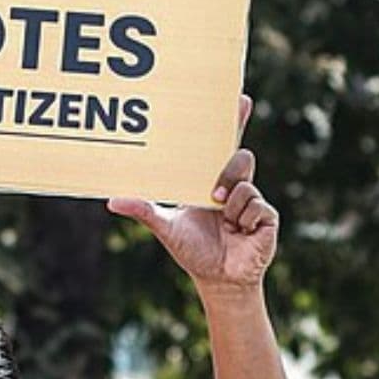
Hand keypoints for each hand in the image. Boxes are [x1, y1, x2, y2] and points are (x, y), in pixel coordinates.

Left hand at [108, 96, 278, 294]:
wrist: (218, 279)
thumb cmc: (193, 251)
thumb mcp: (165, 227)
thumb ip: (143, 210)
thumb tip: (112, 201)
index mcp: (212, 182)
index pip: (225, 146)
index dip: (234, 122)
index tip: (240, 99)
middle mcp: (234, 186)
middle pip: (239, 158)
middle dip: (228, 171)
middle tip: (212, 197)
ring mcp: (252, 200)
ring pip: (244, 184)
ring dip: (229, 205)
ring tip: (222, 222)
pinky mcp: (267, 217)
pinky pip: (254, 206)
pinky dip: (241, 221)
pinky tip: (238, 233)